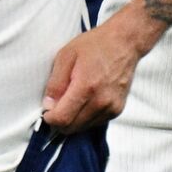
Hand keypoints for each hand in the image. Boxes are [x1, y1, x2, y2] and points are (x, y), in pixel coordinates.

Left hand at [41, 18, 140, 132]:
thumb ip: (55, 83)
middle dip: (59, 121)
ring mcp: (111, 108)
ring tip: (71, 100)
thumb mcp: (66, 56)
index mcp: (86, 87)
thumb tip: (48, 105)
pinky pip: (95, 123)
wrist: (125, 43)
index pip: (63, 119)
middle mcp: (101, 102)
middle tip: (56, 106)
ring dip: (72, 120)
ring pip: (83, 128)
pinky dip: (85, 117)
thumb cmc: (94, 45)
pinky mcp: (117, 110)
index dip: (50, 118)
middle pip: (72, 128)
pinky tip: (84, 101)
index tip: (46, 111)